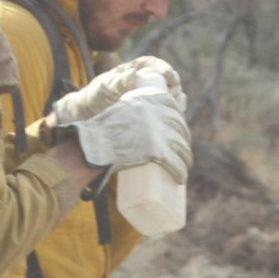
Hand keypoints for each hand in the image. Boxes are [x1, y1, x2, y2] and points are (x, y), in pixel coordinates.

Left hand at [52, 56, 180, 125]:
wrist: (84, 123)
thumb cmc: (91, 100)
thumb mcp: (102, 89)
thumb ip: (117, 82)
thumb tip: (135, 76)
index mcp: (132, 71)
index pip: (153, 64)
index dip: (164, 69)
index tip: (170, 78)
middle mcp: (142, 83)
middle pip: (166, 81)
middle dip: (173, 88)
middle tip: (175, 96)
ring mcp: (146, 99)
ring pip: (169, 97)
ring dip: (175, 102)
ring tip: (175, 109)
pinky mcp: (148, 115)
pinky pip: (166, 112)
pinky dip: (171, 114)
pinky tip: (172, 119)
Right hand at [66, 85, 190, 179]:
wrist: (94, 145)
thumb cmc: (101, 131)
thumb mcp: (120, 111)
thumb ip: (131, 114)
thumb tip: (138, 127)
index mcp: (149, 99)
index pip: (173, 108)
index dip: (177, 121)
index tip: (176, 130)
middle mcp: (158, 113)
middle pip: (180, 129)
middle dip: (183, 141)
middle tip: (179, 151)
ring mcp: (160, 133)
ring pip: (181, 148)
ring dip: (184, 159)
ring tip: (181, 166)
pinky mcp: (159, 152)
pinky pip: (176, 164)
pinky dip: (180, 172)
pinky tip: (181, 178)